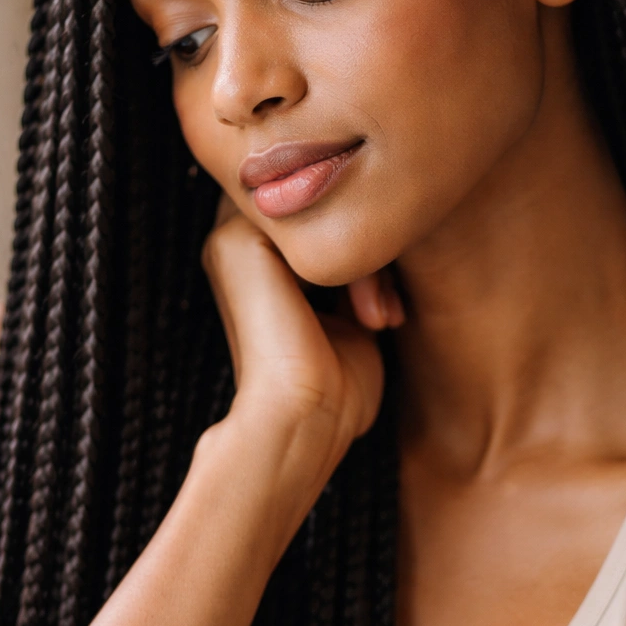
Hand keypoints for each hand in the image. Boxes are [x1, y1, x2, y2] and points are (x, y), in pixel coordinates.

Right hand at [201, 197, 400, 460]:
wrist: (306, 422)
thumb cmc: (334, 387)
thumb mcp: (352, 315)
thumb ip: (356, 271)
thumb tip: (395, 235)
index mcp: (257, 261)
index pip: (327, 217)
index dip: (368, 248)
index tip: (388, 307)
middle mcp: (237, 242)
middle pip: (326, 203)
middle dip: (370, 247)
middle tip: (386, 309)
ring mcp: (231, 235)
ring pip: (324, 203)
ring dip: (368, 255)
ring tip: (379, 315)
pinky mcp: (236, 238)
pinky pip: (313, 210)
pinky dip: (354, 255)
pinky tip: (366, 309)